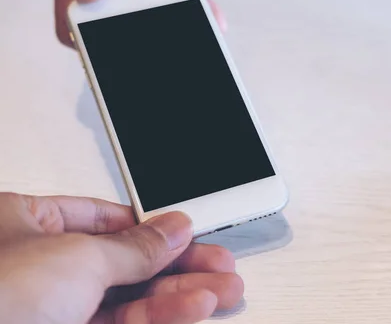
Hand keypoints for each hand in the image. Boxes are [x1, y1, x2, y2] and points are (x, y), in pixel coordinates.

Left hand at [0, 192, 242, 323]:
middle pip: (125, 260)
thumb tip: (173, 228)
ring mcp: (54, 309)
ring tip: (223, 290)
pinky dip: (161, 316)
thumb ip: (134, 246)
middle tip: (219, 265)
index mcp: (26, 224)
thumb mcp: (77, 258)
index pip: (103, 217)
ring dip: (181, 293)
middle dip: (179, 263)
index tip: (189, 232)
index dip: (151, 224)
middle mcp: (40, 266)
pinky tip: (193, 308)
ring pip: (130, 298)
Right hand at [55, 0, 225, 46]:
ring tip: (192, 37)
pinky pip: (183, 4)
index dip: (81, 35)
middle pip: (115, 25)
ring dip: (172, 30)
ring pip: (153, 20)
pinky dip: (200, 13)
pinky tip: (214, 19)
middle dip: (132, 40)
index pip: (73, 13)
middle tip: (155, 47)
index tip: (99, 49)